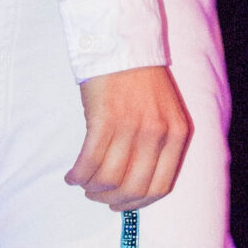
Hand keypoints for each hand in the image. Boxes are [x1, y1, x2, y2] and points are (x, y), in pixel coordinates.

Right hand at [66, 67, 191, 210]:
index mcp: (176, 134)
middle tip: (98, 196)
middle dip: (111, 200)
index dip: (137, 203)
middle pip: (133, 188)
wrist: (121, 43)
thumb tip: (136, 182)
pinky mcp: (104, 120)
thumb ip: (158, 143)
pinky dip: (78, 175)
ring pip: (109, 179)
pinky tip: (71, 175)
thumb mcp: (164, 111)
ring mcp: (131, 127)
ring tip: (83, 183)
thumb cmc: (140, 78)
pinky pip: (89, 162)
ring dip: (92, 188)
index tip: (122, 204)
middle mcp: (157, 134)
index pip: (160, 187)